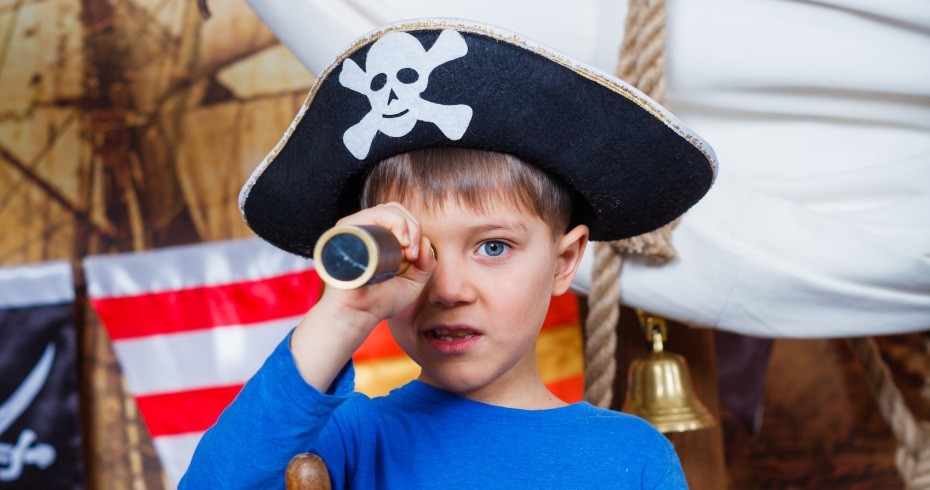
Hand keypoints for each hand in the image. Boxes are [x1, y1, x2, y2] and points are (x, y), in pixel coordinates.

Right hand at [289, 202, 435, 390]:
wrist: (359, 314)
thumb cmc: (382, 301)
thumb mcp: (414, 281)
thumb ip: (427, 262)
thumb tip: (426, 241)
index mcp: (380, 238)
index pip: (400, 216)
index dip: (415, 230)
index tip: (416, 256)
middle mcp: (366, 230)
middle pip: (395, 208)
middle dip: (413, 227)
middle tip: (413, 253)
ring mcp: (355, 230)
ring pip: (385, 209)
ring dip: (404, 226)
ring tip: (406, 250)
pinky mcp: (346, 232)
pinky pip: (370, 215)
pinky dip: (391, 223)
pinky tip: (398, 244)